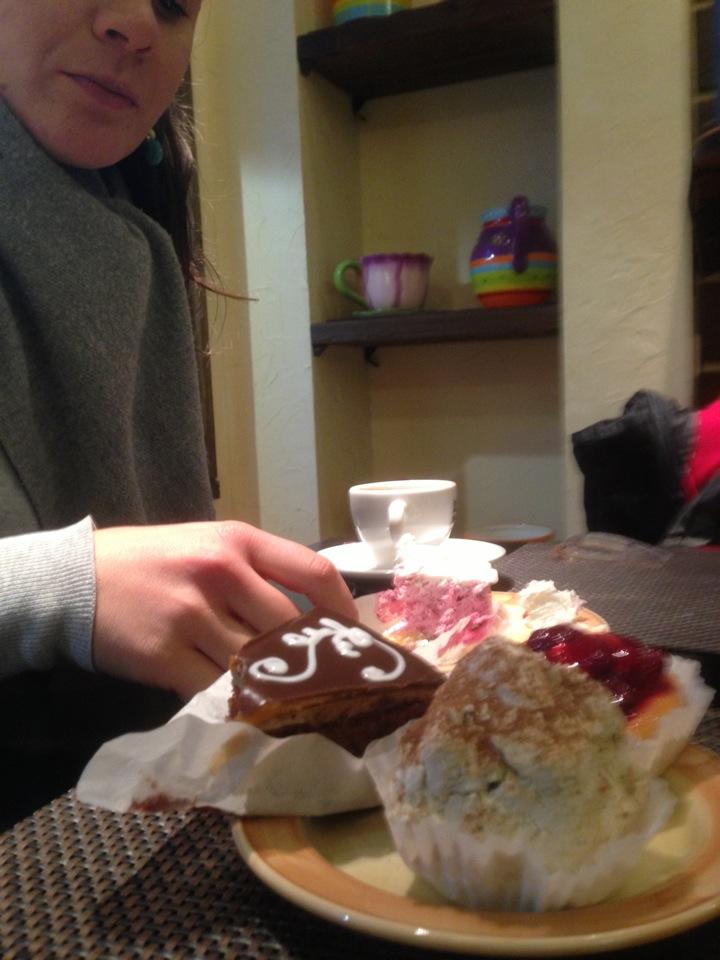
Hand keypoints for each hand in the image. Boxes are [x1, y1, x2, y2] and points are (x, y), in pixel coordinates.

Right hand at [92, 520, 356, 698]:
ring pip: (258, 661)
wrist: (75, 580)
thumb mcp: (207, 545)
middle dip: (313, 657)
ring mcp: (193, 614)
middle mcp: (222, 571)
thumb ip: (256, 572)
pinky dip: (233, 701)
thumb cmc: (151, 561)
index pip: (314, 571)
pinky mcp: (166, 654)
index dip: (344, 609)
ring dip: (275, 683)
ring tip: (290, 698)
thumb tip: (311, 618)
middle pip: (292, 625)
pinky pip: (216, 689)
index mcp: (239, 540)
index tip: (355, 638)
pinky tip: (241, 706)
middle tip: (328, 680)